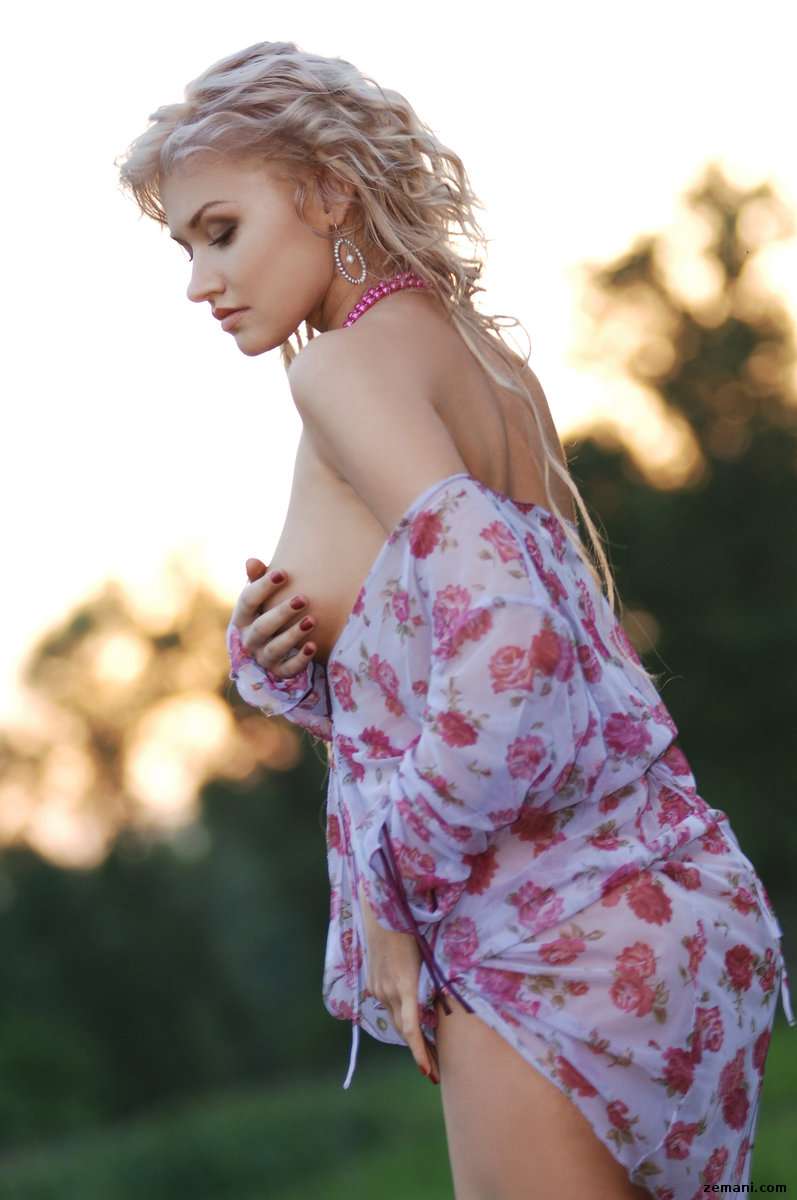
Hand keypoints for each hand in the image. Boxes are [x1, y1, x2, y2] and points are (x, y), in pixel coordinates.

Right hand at [231, 558, 316, 678]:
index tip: (282, 573)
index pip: (247, 601)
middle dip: (282, 613)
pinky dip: (301, 659)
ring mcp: (262, 657)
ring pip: (275, 648)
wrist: (270, 643)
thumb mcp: (260, 595)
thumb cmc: (266, 610)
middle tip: (303, 599)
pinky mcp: (278, 671)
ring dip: (293, 635)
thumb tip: (252, 561)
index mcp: (241, 617)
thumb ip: (257, 578)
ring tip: (312, 620)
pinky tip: (313, 646)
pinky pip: (288, 669)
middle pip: (262, 627)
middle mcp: (249, 639)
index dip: (263, 587)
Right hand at [358, 879, 439, 1083]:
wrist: (382, 913)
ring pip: (394, 1019)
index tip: (427, 1072)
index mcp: (405, 985)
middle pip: (403, 1030)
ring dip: (409, 1033)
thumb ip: (433, 983)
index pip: (411, 1029)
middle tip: (436, 1070)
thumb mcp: (428, 957)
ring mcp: (377, 988)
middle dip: (420, 1050)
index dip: (419, 1052)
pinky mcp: (372, 983)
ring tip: (427, 1049)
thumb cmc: (412, 930)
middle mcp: (388, 991)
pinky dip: (399, 1014)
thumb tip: (444, 1006)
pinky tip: (410, 1017)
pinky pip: (388, 1005)